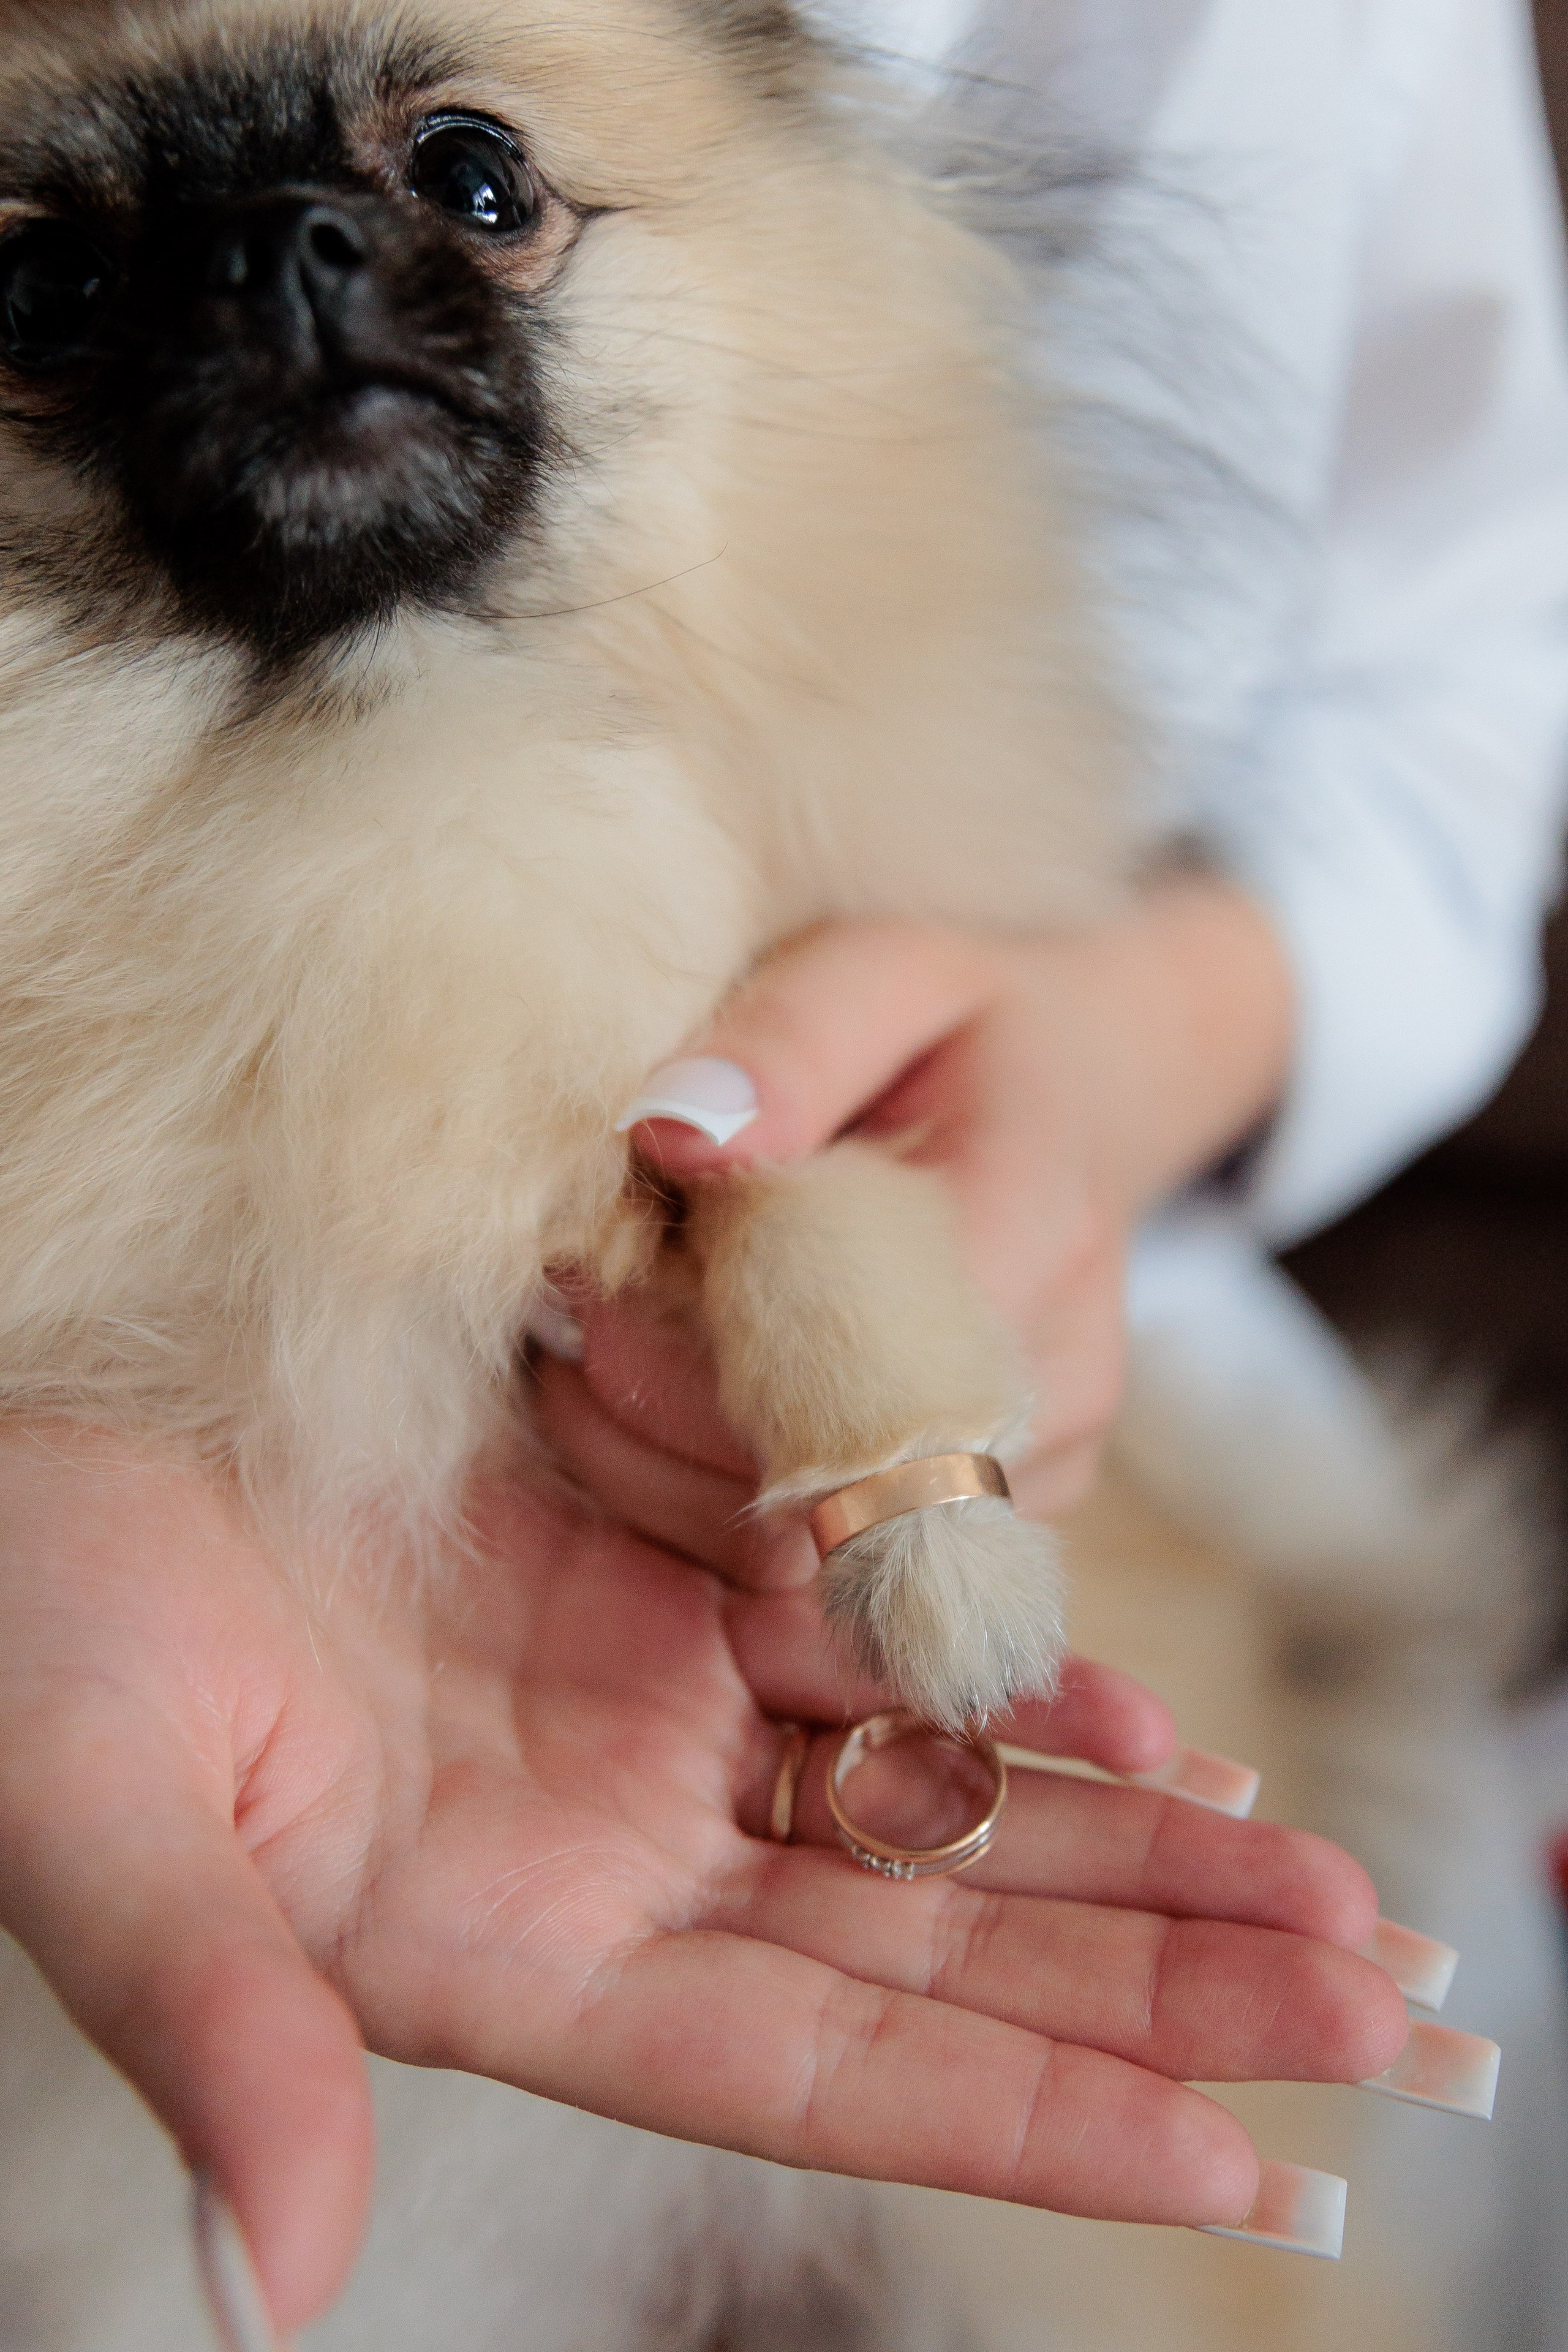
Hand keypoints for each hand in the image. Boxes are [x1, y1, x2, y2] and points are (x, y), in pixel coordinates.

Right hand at [0, 1422, 1403, 2336]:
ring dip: (1134, 1834)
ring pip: (941, 1795)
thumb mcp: (104, 1823)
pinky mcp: (647, 1569)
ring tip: (1324, 1874)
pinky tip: (1152, 1706)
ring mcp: (644, 1711)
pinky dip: (1015, 1671)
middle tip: (1380, 1995)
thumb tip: (265, 2288)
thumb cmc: (28, 1636)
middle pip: (940, 1940)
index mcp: (512, 1952)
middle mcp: (617, 1850)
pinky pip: (873, 1635)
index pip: (825, 2070)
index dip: (1035, 2119)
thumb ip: (209, 2033)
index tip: (1241, 2167)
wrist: (31, 1450)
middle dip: (1160, 1979)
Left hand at [594, 882, 1290, 1518]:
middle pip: (803, 1482)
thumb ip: (786, 1041)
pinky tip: (690, 1391)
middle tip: (581, 1298)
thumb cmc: (961, 1025)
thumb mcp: (884, 968)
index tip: (596, 1257)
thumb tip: (672, 1134)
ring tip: (623, 1335)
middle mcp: (1056, 1387)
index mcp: (1033, 1234)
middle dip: (648, 1404)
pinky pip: (818, 1573)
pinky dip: (716, 1497)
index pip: (837, 1358)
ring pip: (795, 1557)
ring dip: (662, 1461)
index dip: (677, 1335)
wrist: (1091, 1089)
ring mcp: (1037, 1475)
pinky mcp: (996, 1525)